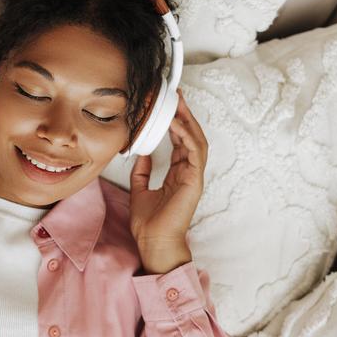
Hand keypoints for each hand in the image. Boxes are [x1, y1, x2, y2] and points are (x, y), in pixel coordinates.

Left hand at [129, 87, 205, 266]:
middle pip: (191, 136)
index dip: (175, 122)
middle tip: (176, 94)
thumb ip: (142, 171)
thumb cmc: (149, 223)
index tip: (168, 106)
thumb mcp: (139, 190)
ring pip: (197, 140)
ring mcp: (193, 176)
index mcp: (178, 174)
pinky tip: (175, 123)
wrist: (154, 241)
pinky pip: (194, 152)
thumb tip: (141, 153)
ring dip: (188, 120)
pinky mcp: (194, 180)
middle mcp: (188, 172)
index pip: (180, 141)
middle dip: (185, 114)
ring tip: (178, 103)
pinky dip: (186, 135)